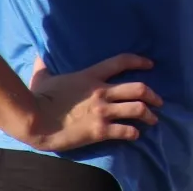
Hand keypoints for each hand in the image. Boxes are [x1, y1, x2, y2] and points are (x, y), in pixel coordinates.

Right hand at [25, 54, 161, 151]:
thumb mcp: (43, 77)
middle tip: (158, 101)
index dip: (139, 61)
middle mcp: (102, 92)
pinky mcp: (99, 130)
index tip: (151, 64)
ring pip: (137, 109)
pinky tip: (135, 135)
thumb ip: (45, 66)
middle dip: (153, 95)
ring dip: (148, 115)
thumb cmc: (38, 98)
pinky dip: (133, 133)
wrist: (34, 120)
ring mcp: (102, 111)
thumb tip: (38, 57)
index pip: (122, 62)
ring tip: (153, 119)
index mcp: (91, 76)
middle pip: (139, 88)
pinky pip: (125, 130)